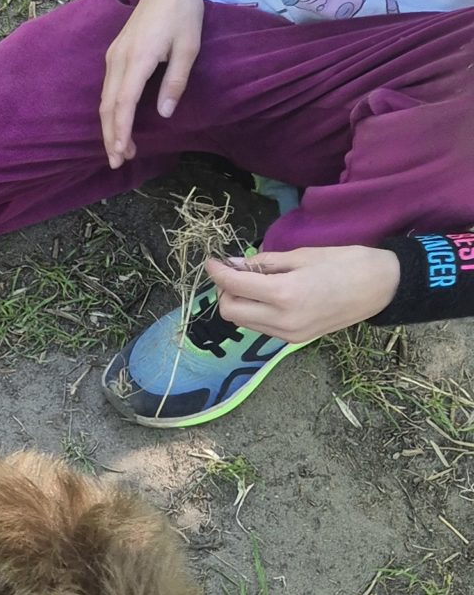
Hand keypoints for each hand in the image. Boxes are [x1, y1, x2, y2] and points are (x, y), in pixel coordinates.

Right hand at [99, 0, 202, 166]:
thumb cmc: (182, 12)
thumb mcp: (189, 47)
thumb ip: (175, 82)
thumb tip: (164, 113)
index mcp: (137, 59)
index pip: (122, 104)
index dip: (120, 132)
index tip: (120, 153)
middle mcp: (119, 59)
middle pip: (107, 106)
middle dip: (110, 136)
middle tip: (118, 161)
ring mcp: (114, 55)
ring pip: (105, 99)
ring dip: (110, 125)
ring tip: (121, 147)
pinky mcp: (115, 53)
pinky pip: (107, 88)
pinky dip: (110, 109)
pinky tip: (119, 120)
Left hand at [206, 244, 398, 341]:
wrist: (382, 287)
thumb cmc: (346, 262)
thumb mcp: (302, 255)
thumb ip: (264, 263)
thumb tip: (234, 264)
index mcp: (284, 295)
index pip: (234, 286)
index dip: (217, 272)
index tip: (212, 261)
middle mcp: (282, 321)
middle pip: (230, 311)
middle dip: (226, 291)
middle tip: (235, 272)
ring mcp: (288, 335)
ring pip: (244, 322)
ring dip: (239, 303)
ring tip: (253, 282)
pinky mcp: (295, 340)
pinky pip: (261, 327)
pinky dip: (255, 312)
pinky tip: (268, 296)